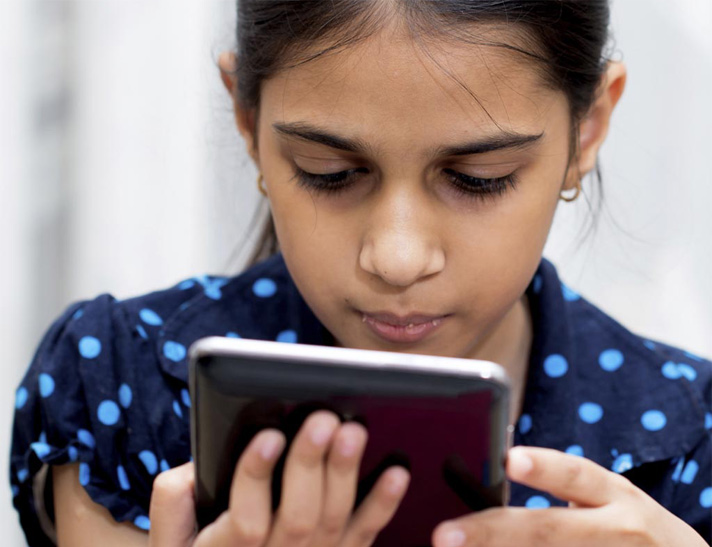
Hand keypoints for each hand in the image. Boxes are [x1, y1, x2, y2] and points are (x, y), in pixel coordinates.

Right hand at [148, 410, 409, 546]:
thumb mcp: (170, 543)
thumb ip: (174, 504)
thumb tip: (197, 465)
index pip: (245, 518)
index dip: (256, 476)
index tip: (268, 437)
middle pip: (298, 517)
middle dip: (310, 465)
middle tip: (322, 419)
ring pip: (333, 521)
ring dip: (346, 474)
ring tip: (354, 430)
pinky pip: (365, 535)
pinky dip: (382, 504)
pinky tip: (396, 471)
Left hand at [432, 446, 706, 546]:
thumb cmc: (630, 525)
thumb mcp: (609, 498)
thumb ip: (564, 484)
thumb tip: (499, 458)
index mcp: (613, 494)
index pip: (576, 475)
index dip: (544, 467)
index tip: (509, 459)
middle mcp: (616, 529)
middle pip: (549, 531)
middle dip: (492, 532)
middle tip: (443, 535)